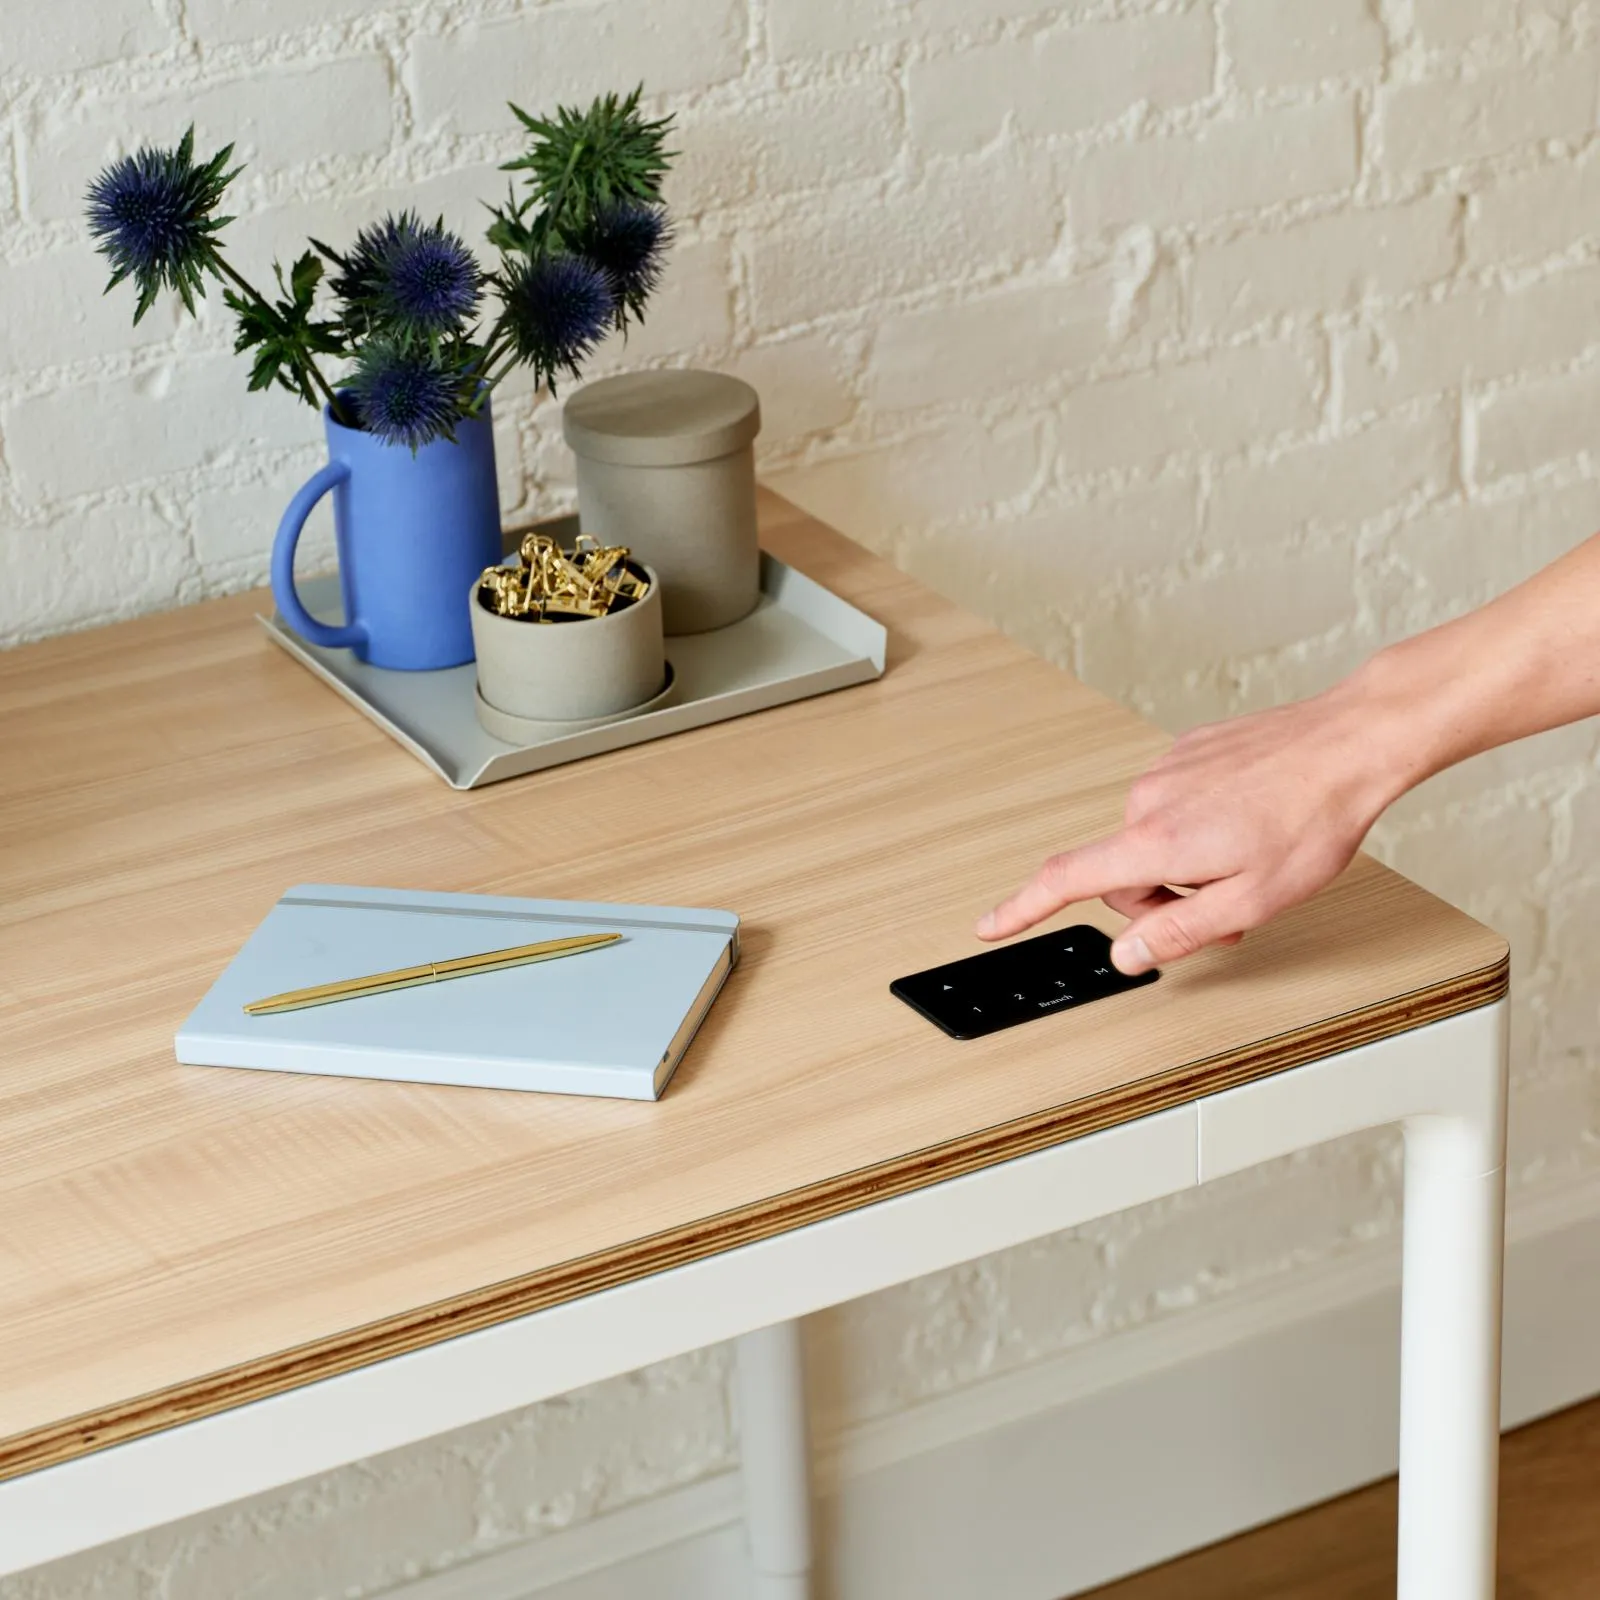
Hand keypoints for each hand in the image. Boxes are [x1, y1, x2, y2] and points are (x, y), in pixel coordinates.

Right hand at [976, 682, 1406, 973]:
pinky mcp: (1187, 752)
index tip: (991, 924)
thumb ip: (1180, 933)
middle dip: (1160, 902)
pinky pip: (1172, 807)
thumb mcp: (1252, 900)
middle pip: (1119, 874)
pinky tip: (1247, 824)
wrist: (1348, 744)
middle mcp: (1148, 799)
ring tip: (1245, 862)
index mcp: (1155, 840)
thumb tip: (1129, 956)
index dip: (1021, 908)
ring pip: (1149, 842)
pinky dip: (1198, 829)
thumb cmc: (1312, 819)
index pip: (1066, 880)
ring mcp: (1166, 771)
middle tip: (1224, 910)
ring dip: (1183, 866)